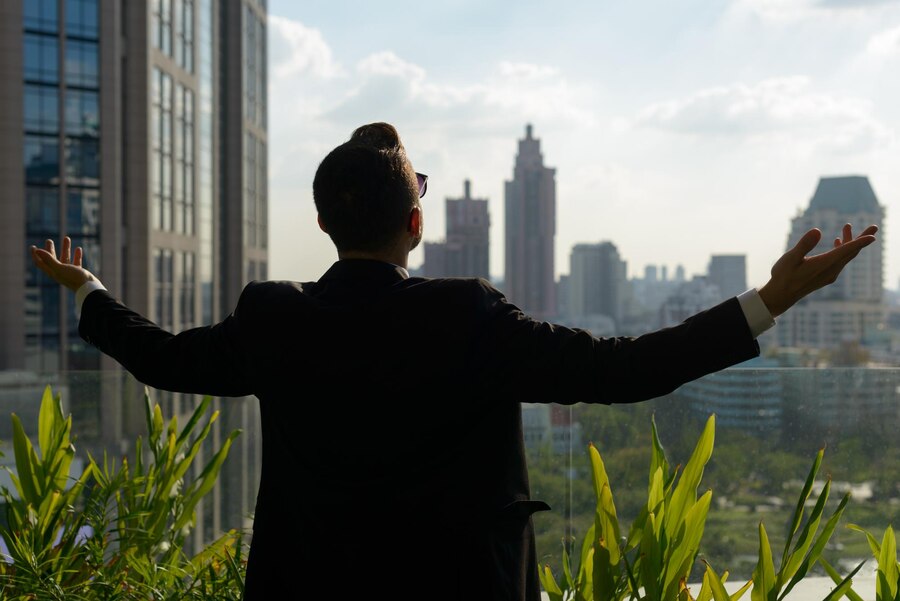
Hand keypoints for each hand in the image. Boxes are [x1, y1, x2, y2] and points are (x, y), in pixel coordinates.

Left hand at [30, 237, 96, 291]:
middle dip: (50, 249)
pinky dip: (76, 255)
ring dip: (65, 248)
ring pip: (65, 258)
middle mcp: (59, 272)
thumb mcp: (60, 268)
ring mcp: (69, 272)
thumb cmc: (74, 278)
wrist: (89, 288)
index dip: (36, 255)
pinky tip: (78, 249)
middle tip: (49, 241)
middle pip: (52, 259)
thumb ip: (49, 259)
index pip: (40, 263)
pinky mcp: (78, 273)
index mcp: (52, 272)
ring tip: (67, 238)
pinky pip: (76, 262)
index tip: (33, 247)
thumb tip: (37, 250)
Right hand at [758, 223, 877, 317]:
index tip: (873, 234)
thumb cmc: (784, 276)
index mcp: (824, 264)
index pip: (847, 251)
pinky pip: (840, 261)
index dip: (860, 242)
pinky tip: (837, 242)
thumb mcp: (790, 258)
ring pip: (846, 256)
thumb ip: (804, 244)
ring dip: (850, 242)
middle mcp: (831, 270)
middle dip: (862, 239)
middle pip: (851, 253)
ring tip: (847, 227)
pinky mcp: (826, 276)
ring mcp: (829, 274)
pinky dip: (843, 250)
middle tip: (874, 227)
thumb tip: (817, 230)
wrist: (781, 295)